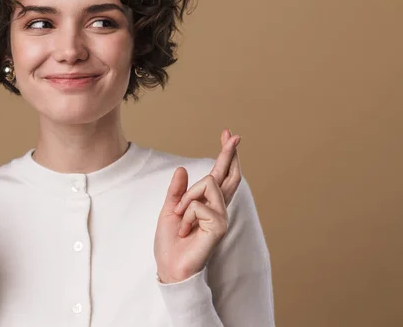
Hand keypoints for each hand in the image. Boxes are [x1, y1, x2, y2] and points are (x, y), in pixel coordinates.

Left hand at [154, 129, 241, 282]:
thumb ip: (177, 191)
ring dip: (187, 199)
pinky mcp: (219, 226)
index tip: (228, 134)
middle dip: (229, 152)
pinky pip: (198, 204)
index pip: (220, 174)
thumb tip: (183, 169)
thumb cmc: (171, 243)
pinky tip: (185, 230)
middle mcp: (219, 208)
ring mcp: (221, 216)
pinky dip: (185, 215)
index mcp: (207, 204)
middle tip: (232, 134)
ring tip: (181, 219)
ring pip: (207, 183)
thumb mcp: (170, 210)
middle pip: (229, 174)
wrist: (169, 267)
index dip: (225, 154)